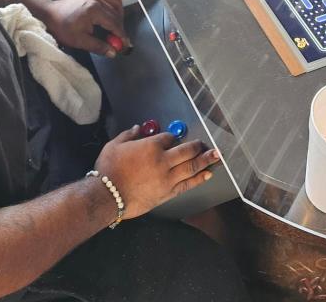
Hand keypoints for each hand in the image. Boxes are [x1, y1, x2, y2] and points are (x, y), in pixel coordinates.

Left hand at [38, 0, 127, 56]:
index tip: (125, 45)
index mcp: (94, 10)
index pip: (114, 23)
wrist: (48, 13)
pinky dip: (113, 9)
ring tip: (115, 30)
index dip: (121, 35)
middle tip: (119, 41)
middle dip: (120, 28)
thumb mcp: (79, 40)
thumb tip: (113, 52)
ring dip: (119, 17)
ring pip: (116, 4)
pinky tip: (110, 19)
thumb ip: (98, 46)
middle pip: (116, 14)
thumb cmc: (61, 27)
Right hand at [94, 126, 220, 219]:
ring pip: (192, 167)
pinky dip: (199, 179)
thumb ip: (129, 135)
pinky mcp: (168, 193)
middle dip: (198, 147)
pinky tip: (207, 174)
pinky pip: (187, 184)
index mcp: (152, 146)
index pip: (169, 138)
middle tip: (208, 145)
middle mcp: (164, 161)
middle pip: (187, 151)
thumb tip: (139, 128)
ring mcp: (168, 178)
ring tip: (217, 156)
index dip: (172, 137)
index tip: (172, 138)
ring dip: (206, 161)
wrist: (107, 196)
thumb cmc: (109, 169)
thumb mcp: (114, 145)